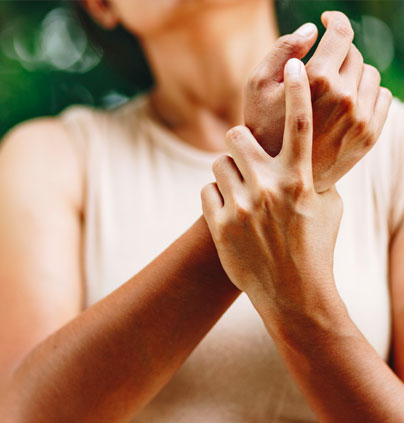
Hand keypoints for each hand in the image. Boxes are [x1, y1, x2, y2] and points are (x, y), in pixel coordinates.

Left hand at [202, 59, 343, 337]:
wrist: (293, 294)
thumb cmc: (314, 249)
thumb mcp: (326, 210)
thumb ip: (313, 178)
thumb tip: (305, 157)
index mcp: (298, 181)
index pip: (300, 125)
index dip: (297, 90)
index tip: (295, 66)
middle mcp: (269, 188)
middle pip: (236, 135)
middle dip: (239, 142)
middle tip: (244, 157)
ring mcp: (241, 207)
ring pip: (218, 163)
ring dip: (227, 173)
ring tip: (239, 192)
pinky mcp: (219, 224)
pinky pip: (206, 191)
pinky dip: (215, 198)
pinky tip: (229, 214)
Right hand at [245, 11, 391, 192]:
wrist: (280, 175)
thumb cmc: (263, 128)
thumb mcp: (257, 87)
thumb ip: (282, 50)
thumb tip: (312, 30)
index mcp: (317, 81)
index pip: (341, 33)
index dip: (334, 21)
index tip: (327, 21)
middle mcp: (345, 97)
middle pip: (354, 54)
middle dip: (338, 53)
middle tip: (321, 66)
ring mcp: (361, 117)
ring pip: (370, 74)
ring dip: (353, 73)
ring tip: (333, 86)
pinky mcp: (370, 135)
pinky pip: (382, 97)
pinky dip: (368, 92)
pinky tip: (348, 101)